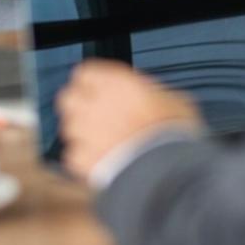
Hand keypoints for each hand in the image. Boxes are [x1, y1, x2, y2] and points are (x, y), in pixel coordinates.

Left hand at [56, 60, 203, 183]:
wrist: (164, 172)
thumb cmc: (173, 136)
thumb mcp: (176, 102)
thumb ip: (154, 94)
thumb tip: (152, 95)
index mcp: (117, 85)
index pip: (85, 73)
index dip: (91, 81)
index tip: (99, 87)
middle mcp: (94, 105)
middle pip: (68, 98)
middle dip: (78, 105)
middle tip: (94, 112)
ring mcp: (85, 134)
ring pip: (68, 127)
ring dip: (81, 132)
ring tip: (100, 140)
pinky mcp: (82, 161)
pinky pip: (73, 155)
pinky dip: (84, 158)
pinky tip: (101, 161)